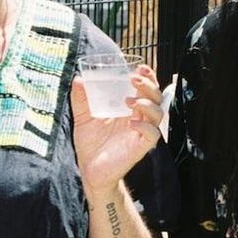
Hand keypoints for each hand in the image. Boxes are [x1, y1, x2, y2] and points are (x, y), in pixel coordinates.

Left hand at [71, 65, 163, 194]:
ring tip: (130, 101)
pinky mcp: (140, 147)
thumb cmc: (91, 144)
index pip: (146, 89)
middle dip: (149, 86)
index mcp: (129, 109)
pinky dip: (144, 126)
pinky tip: (131, 123)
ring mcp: (141, 132)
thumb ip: (81, 99)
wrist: (89, 170)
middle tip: (134, 79)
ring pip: (158, 114)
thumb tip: (78, 79)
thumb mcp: (83, 117)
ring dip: (147, 104)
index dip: (148, 77)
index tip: (140, 67)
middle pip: (156, 98)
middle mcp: (138, 118)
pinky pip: (152, 135)